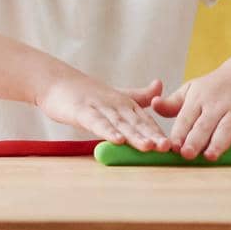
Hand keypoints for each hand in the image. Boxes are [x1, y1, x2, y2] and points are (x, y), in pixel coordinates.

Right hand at [35, 72, 171, 152]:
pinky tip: (117, 140)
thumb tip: (160, 84)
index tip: (174, 146)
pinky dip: (107, 131)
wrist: (56, 81)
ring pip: (120, 124)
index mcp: (125, 103)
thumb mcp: (115, 94)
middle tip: (167, 148)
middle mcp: (115, 104)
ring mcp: (99, 107)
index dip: (158, 132)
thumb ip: (139, 95)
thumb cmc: (86, 92)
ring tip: (149, 147)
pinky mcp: (82, 111)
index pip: (145, 120)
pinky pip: (96, 123)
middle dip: (152, 135)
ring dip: (134, 136)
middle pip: (136, 123)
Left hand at [150, 62, 230, 160]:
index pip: (186, 117)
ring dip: (219, 141)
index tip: (172, 147)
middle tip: (187, 155)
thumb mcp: (192, 90)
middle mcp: (219, 103)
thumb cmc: (215, 87)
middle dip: (196, 139)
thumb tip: (153, 105)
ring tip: (210, 156)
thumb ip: (173, 103)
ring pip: (228, 126)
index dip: (180, 132)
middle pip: (205, 124)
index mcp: (200, 98)